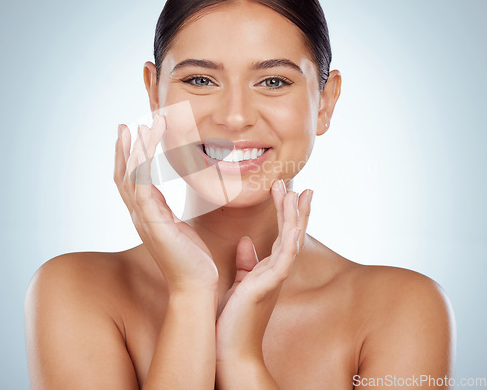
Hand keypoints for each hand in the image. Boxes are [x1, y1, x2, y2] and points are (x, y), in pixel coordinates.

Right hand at [114, 115, 218, 295]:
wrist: (196, 286)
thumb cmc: (192, 260)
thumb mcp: (179, 230)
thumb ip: (169, 215)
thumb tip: (168, 206)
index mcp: (147, 216)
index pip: (132, 182)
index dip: (129, 160)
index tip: (132, 138)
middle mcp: (140, 215)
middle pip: (124, 176)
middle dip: (124, 150)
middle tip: (124, 125)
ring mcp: (144, 218)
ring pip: (131, 176)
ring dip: (134, 149)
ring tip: (138, 126)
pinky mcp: (153, 220)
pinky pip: (142, 184)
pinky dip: (141, 161)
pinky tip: (145, 145)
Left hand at [215, 181, 311, 364]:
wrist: (231, 347)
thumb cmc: (235, 316)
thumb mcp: (240, 282)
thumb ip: (246, 262)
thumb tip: (245, 241)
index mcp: (270, 268)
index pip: (282, 234)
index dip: (286, 212)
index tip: (286, 190)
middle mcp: (277, 270)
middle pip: (292, 233)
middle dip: (296, 209)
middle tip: (299, 185)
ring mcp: (275, 278)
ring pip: (291, 242)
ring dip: (294, 218)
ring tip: (296, 193)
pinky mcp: (267, 287)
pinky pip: (283, 262)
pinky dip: (290, 244)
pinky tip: (293, 228)